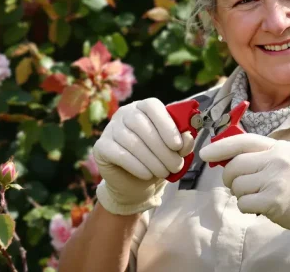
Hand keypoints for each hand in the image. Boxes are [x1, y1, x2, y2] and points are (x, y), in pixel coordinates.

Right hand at [93, 98, 194, 214]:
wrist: (135, 183)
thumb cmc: (157, 160)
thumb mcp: (174, 151)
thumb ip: (183, 142)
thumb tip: (187, 137)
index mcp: (143, 108)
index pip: (152, 106)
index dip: (166, 124)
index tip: (178, 145)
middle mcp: (124, 113)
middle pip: (140, 124)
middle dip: (161, 148)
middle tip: (175, 165)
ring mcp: (110, 129)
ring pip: (131, 141)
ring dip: (152, 159)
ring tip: (163, 172)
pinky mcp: (101, 147)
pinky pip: (119, 154)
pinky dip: (136, 166)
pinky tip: (147, 174)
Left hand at [199, 133, 289, 266]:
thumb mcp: (282, 159)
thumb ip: (257, 155)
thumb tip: (221, 158)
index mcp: (278, 146)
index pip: (243, 141)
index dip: (220, 147)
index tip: (204, 154)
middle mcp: (277, 160)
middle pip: (235, 165)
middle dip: (229, 177)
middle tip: (238, 185)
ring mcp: (276, 180)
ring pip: (237, 185)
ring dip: (239, 194)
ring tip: (256, 195)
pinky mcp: (274, 200)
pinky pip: (243, 202)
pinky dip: (246, 206)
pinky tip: (260, 206)